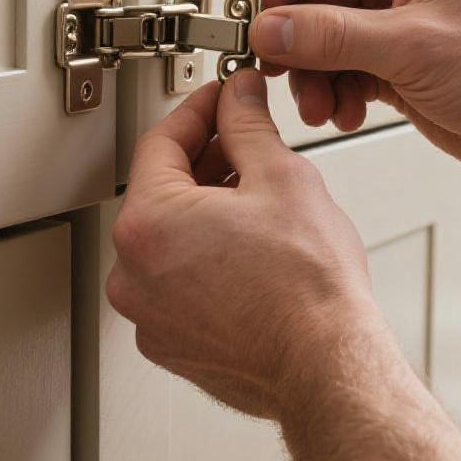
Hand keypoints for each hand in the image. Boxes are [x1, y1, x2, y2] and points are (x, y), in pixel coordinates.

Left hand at [105, 72, 387, 420]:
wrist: (327, 364)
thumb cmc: (307, 287)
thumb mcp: (281, 177)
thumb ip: (248, 124)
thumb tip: (239, 96)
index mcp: (149, 223)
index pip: (161, 142)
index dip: (199, 111)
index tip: (222, 99)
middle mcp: (133, 272)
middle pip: (162, 192)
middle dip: (205, 161)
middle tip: (247, 146)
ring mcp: (149, 314)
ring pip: (171, 240)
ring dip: (206, 212)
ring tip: (259, 203)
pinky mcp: (172, 343)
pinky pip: (179, 284)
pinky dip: (205, 260)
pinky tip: (250, 253)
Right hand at [244, 0, 460, 172]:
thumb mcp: (410, 46)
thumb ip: (332, 36)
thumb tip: (270, 28)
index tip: (247, 16)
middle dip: (295, 41)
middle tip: (271, 70)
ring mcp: (397, 24)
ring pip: (325, 41)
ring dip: (314, 77)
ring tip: (321, 107)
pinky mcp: (397, 64)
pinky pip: (345, 72)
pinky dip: (336, 94)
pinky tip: (346, 113)